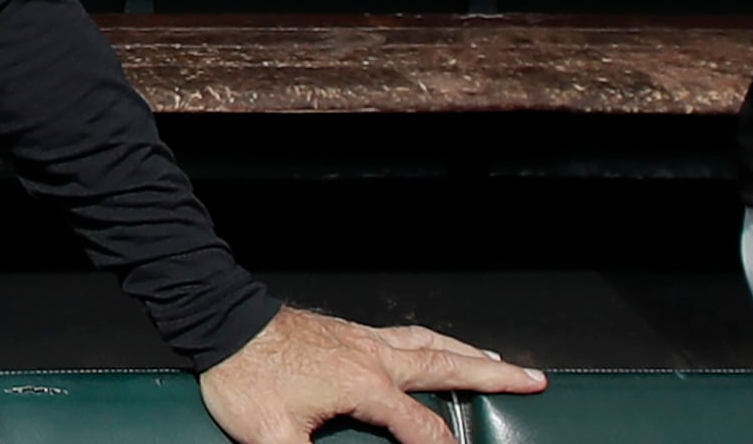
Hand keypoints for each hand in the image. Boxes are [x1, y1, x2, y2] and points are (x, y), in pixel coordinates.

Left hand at [198, 306, 543, 443]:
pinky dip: (430, 340)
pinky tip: (432, 344)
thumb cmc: (242, 376)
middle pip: (445, 365)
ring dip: (467, 352)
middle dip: (493, 375)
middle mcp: (370, 355)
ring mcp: (359, 338)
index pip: (420, 427)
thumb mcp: (271, 437)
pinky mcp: (344, 331)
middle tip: (534, 378)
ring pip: (427, 343)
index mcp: (362, 383)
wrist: (218, 321)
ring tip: (499, 360)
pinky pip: (402, 333)